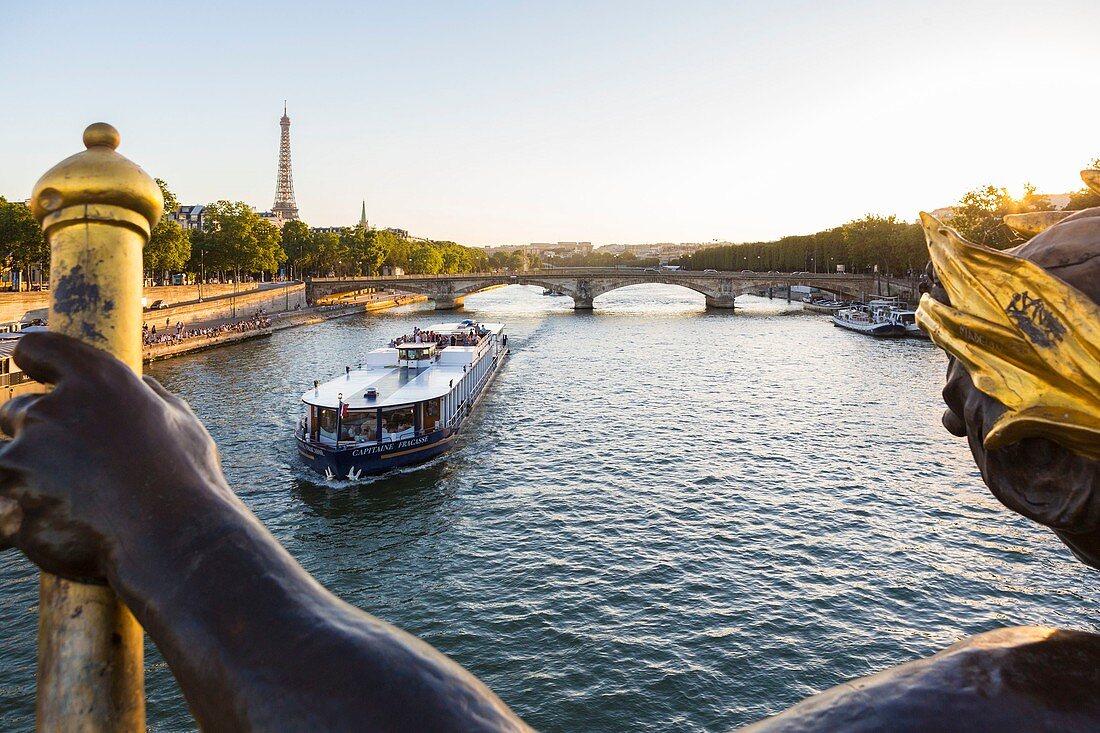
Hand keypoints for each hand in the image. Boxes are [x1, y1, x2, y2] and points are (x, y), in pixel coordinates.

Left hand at [0, 332, 231, 582]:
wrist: (174, 538)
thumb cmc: (187, 481)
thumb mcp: (183, 425)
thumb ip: (153, 399)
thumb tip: (144, 387)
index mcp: (98, 380)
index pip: (41, 348)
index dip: (34, 358)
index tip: (30, 367)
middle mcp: (53, 408)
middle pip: (16, 411)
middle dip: (36, 435)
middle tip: (74, 469)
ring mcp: (25, 454)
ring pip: (7, 460)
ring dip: (28, 478)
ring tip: (70, 507)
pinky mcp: (8, 500)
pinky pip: (0, 507)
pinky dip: (12, 514)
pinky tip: (42, 525)